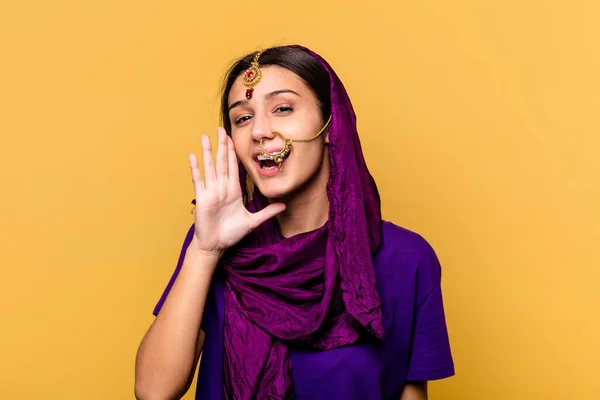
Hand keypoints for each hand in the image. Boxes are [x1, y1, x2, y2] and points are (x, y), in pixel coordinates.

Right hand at [188, 127, 285, 256]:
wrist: (216, 246)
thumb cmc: (231, 234)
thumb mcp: (253, 221)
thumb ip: (267, 212)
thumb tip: (284, 205)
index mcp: (233, 190)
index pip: (234, 166)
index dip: (234, 152)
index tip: (233, 138)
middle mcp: (222, 187)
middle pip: (222, 161)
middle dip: (222, 145)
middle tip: (220, 128)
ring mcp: (211, 191)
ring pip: (209, 166)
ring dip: (207, 151)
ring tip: (204, 136)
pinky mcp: (202, 198)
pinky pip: (198, 180)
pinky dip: (195, 168)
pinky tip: (192, 155)